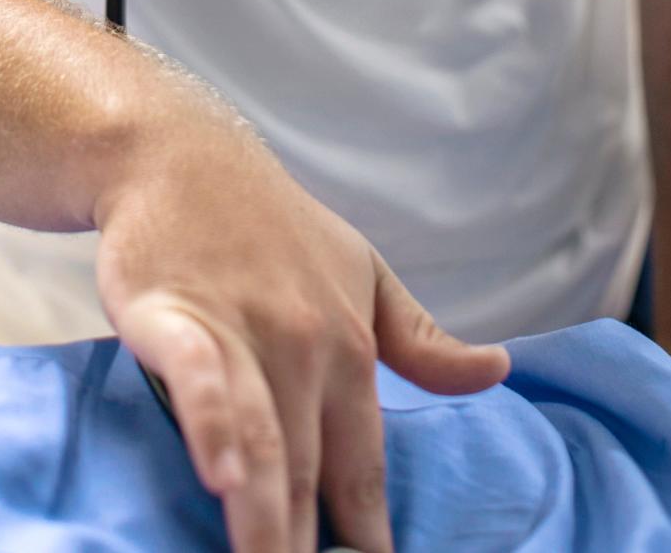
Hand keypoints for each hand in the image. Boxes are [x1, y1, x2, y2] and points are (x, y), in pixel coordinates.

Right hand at [92, 82, 509, 552]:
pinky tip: (224, 479)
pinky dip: (212, 429)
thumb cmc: (272, 224)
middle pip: (311, 471)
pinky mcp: (172, 314)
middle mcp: (304, 343)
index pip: (364, 466)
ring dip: (270, 517)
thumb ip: (422, 338)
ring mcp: (239, 328)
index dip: (370, 536)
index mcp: (351, 343)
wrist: (181, 156)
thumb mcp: (362, 270)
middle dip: (313, 547)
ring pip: (262, 441)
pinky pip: (199, 381)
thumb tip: (499, 372)